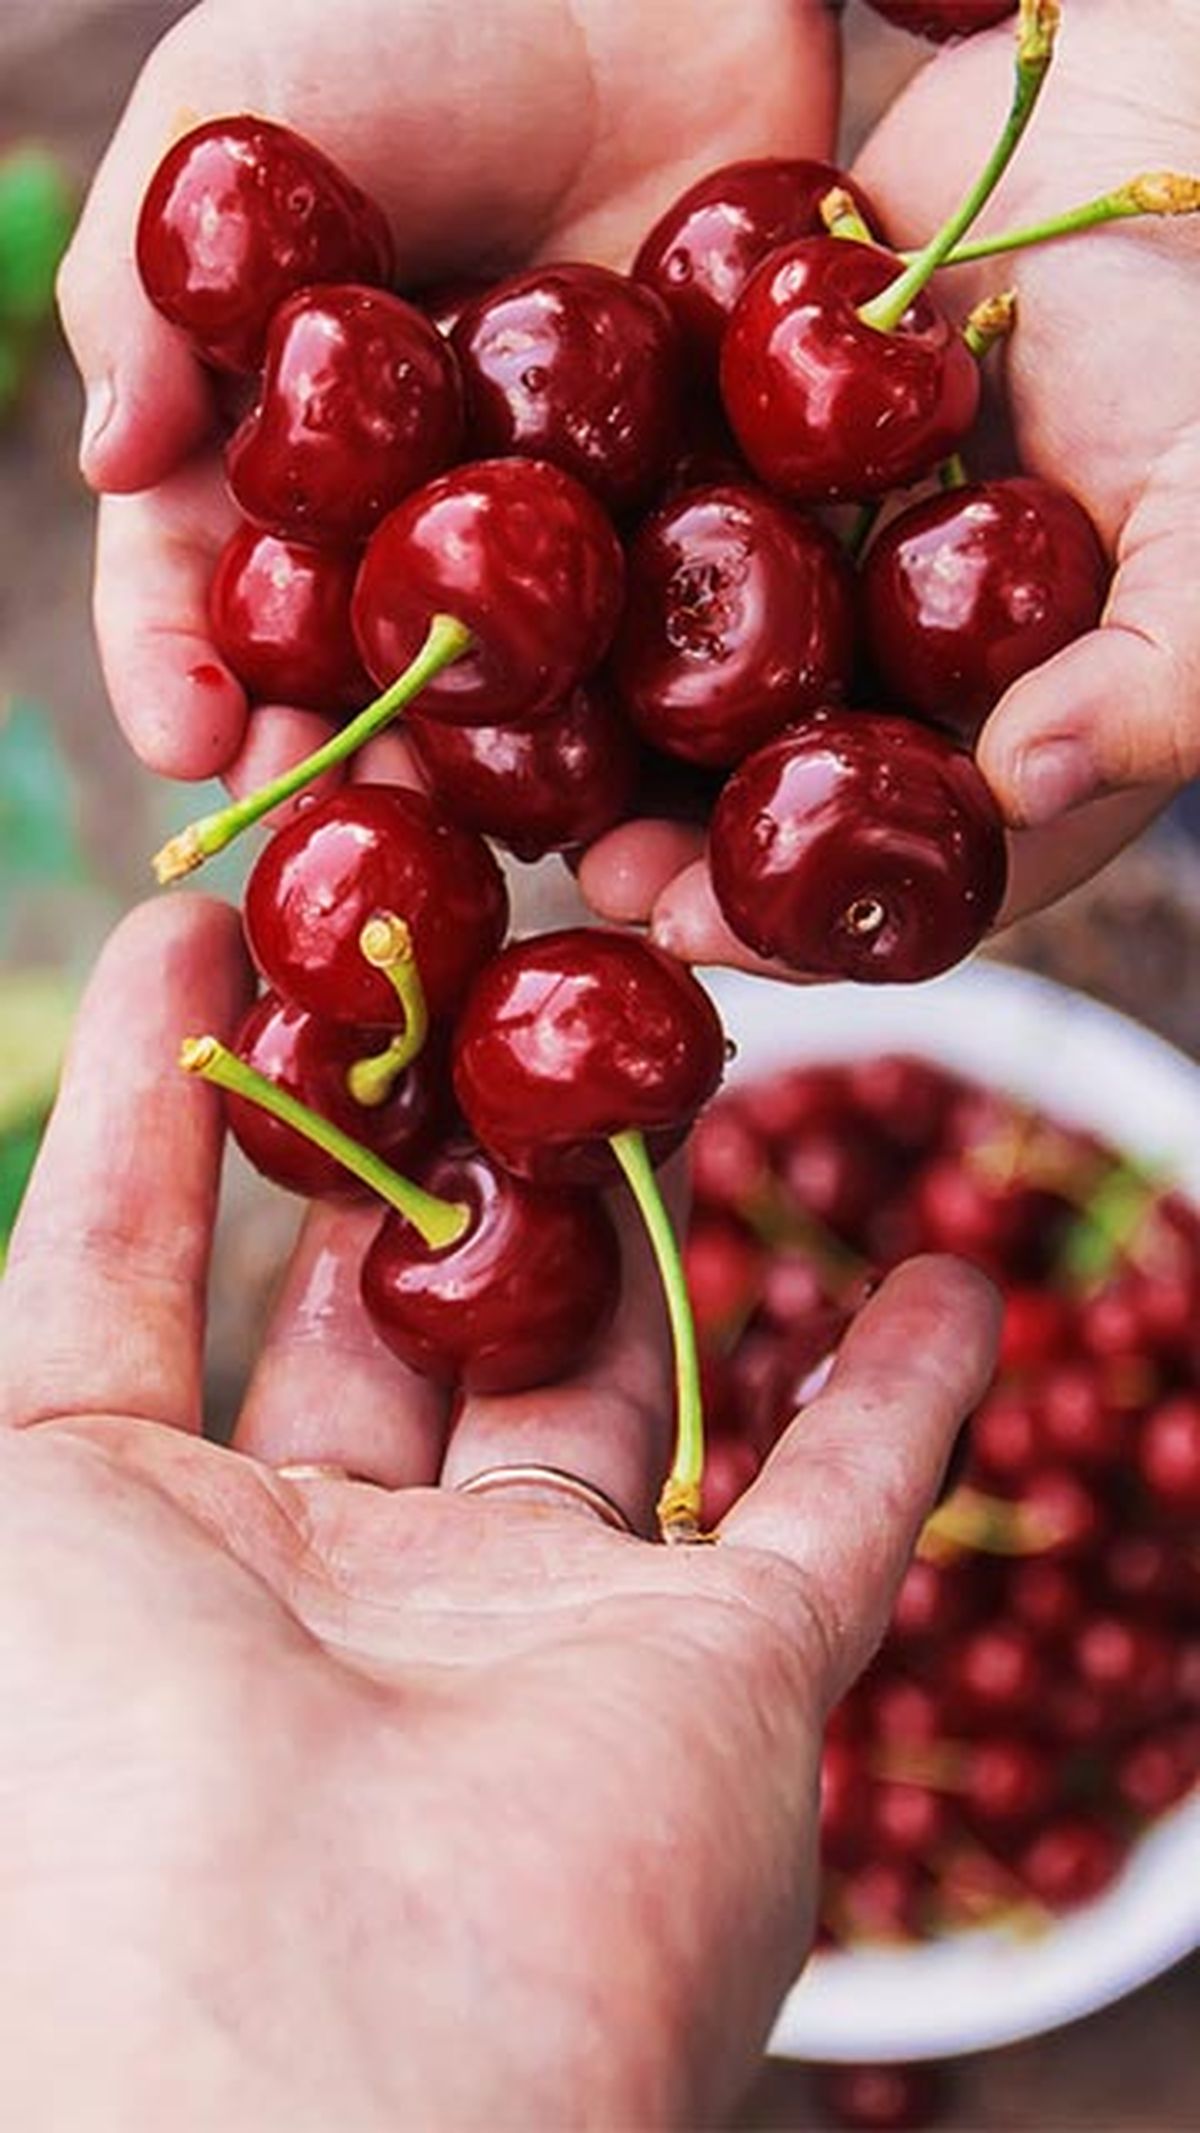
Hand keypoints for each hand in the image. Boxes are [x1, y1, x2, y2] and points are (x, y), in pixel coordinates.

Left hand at [0, 896, 997, 2128]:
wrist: (308, 2079)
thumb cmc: (85, 1772)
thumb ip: (35, 1316)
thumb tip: (88, 1119)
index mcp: (136, 1553)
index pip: (139, 1272)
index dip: (168, 1099)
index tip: (209, 922)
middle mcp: (335, 1587)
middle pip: (392, 1307)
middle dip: (419, 1137)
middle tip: (467, 959)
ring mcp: (535, 1634)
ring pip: (611, 1375)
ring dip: (638, 1221)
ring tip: (662, 1047)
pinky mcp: (719, 1687)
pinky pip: (842, 1515)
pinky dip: (903, 1401)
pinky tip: (944, 1280)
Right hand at [56, 0, 839, 793]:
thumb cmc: (412, 8)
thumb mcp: (238, 113)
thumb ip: (151, 283)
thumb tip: (111, 462)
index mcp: (290, 452)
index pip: (212, 587)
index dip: (183, 671)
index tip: (189, 742)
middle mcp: (422, 522)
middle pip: (371, 681)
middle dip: (349, 768)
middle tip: (344, 827)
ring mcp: (573, 534)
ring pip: (533, 698)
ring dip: (515, 792)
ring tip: (513, 854)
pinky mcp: (715, 514)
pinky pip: (699, 638)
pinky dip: (690, 727)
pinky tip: (674, 792)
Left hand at [580, 0, 1199, 962]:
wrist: (1133, 124)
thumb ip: (1158, 674)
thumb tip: (1025, 786)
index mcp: (1018, 727)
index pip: (894, 868)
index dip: (796, 919)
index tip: (692, 930)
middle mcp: (903, 675)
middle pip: (775, 801)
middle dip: (674, 848)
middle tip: (578, 871)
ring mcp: (822, 580)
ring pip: (696, 691)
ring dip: (604, 742)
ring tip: (513, 775)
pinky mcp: (751, 476)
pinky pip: (661, 547)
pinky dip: (584, 588)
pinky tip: (497, 619)